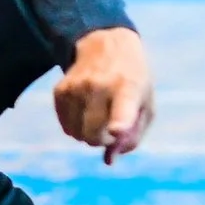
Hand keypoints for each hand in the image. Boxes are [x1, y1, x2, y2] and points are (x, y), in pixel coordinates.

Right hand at [53, 26, 153, 163]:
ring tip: (99, 116)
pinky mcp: (60, 90)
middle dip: (103, 141)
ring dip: (88, 134)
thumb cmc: (132, 81)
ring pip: (77, 134)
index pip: (122, 108)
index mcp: (128, 87)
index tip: (117, 130)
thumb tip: (108, 160)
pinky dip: (76, 126)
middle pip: (94, 134)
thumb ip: (132, 137)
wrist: (106, 44)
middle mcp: (99, 85)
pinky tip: (86, 110)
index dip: (119, 123)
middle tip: (111, 129)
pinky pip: (66, 126)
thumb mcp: (145, 105)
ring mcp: (76, 87)